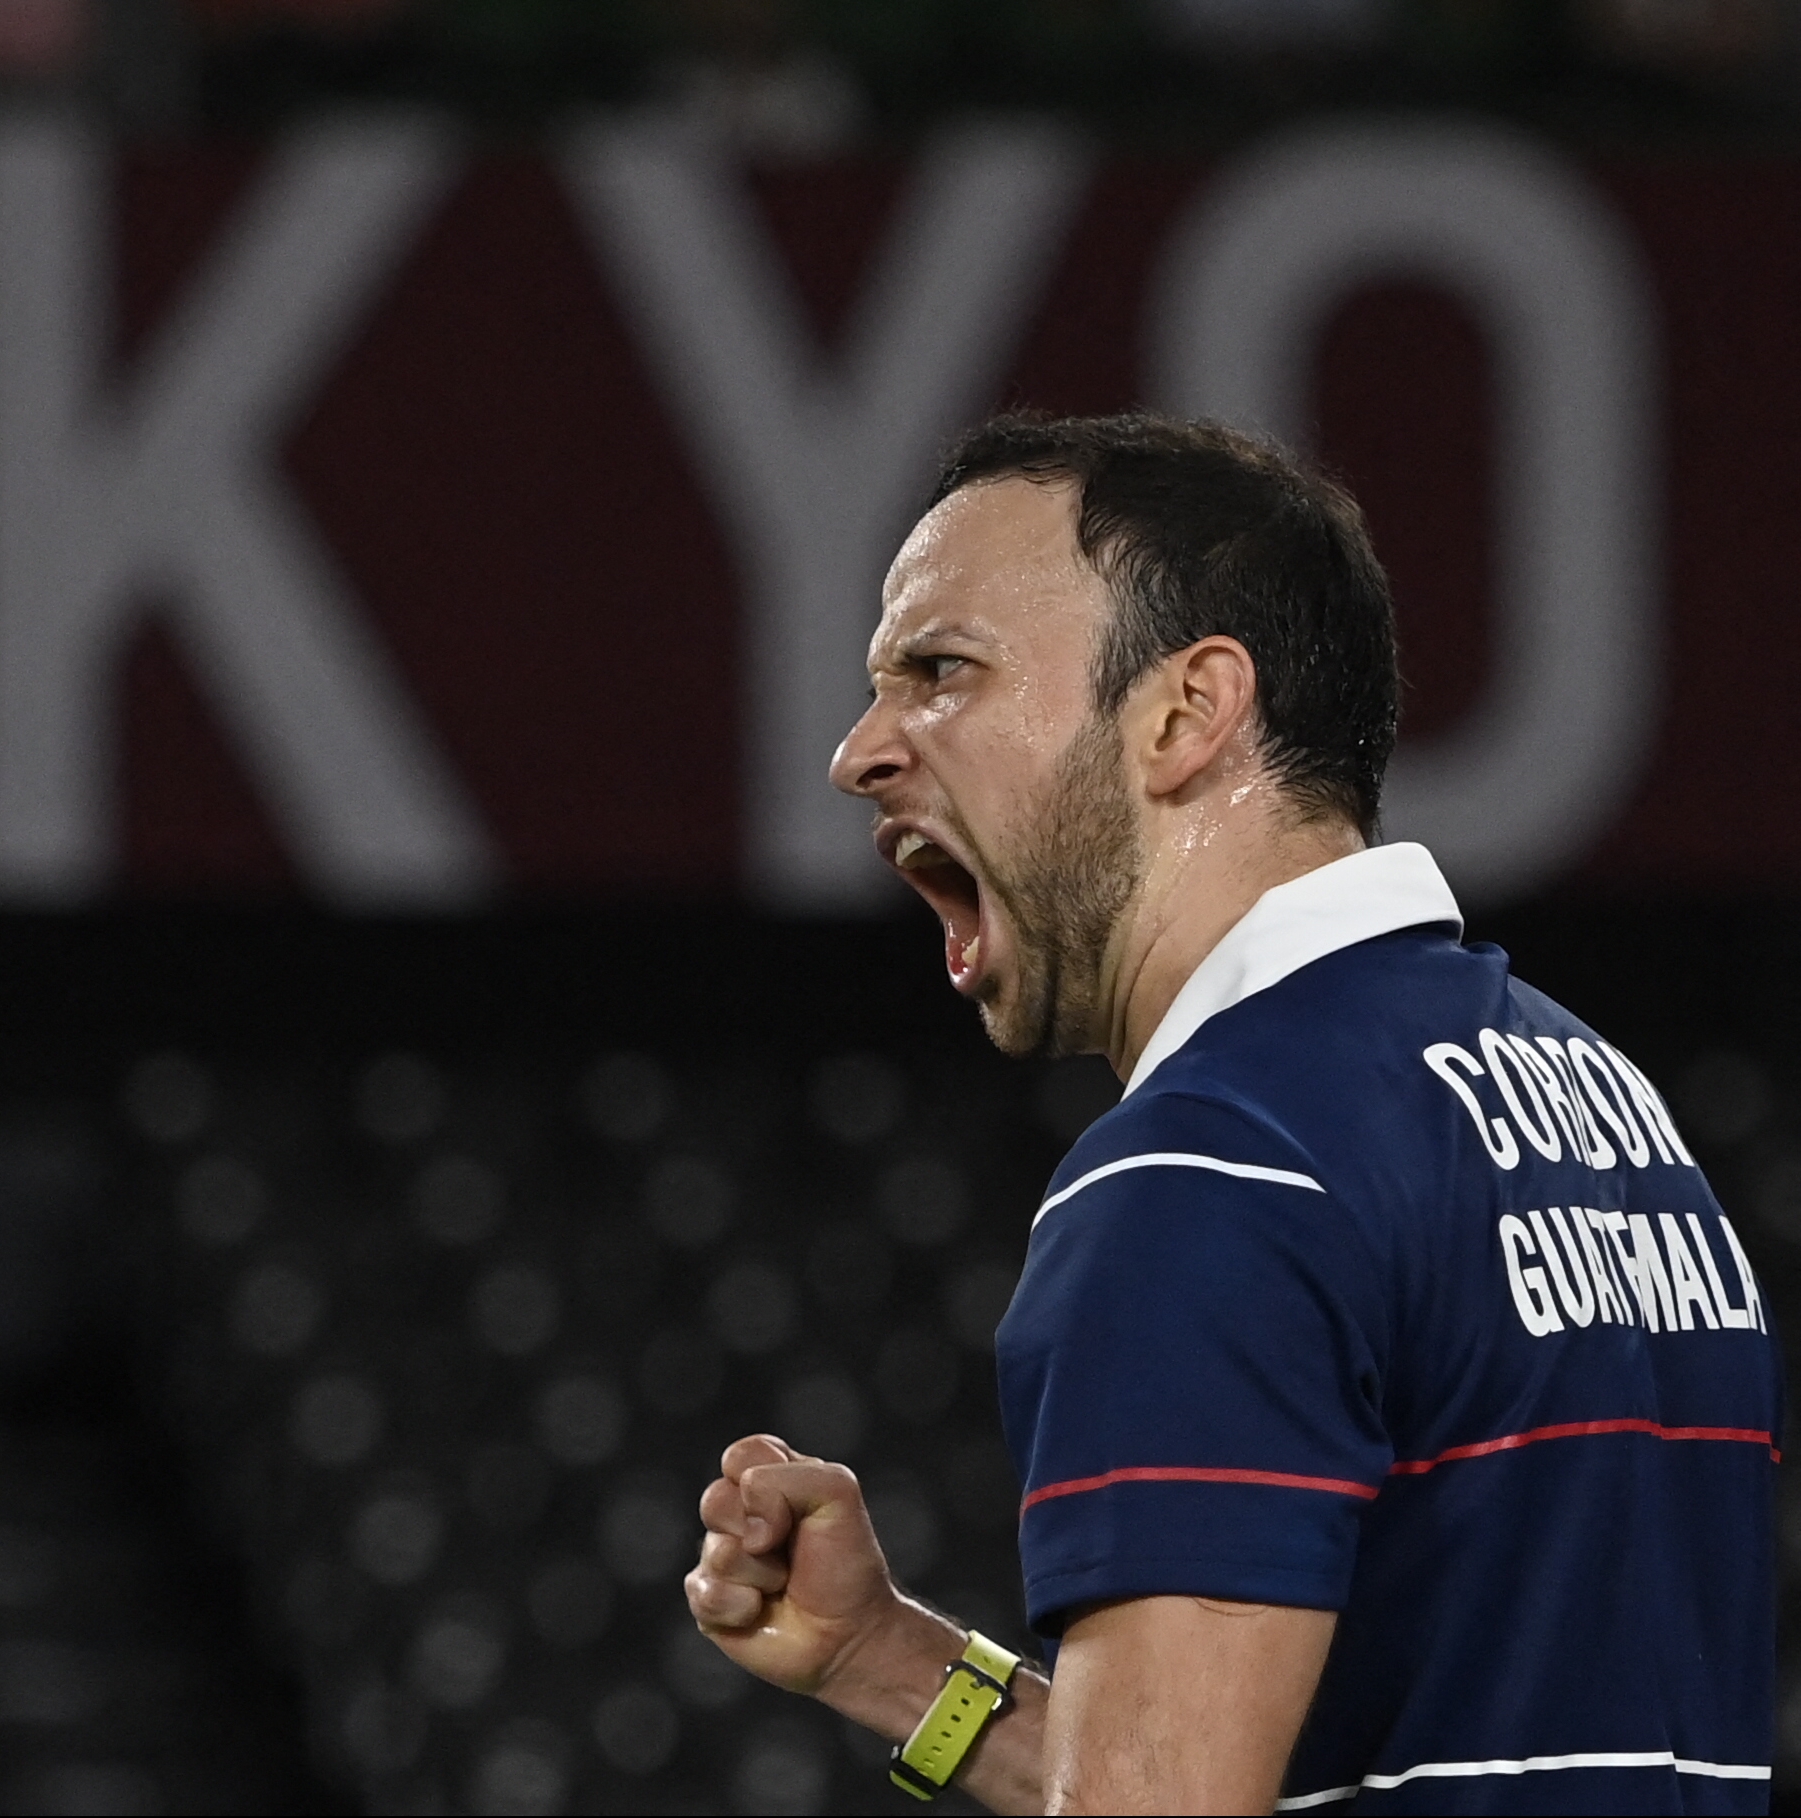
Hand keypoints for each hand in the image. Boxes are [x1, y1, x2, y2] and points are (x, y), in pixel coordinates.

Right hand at [686, 1433, 901, 1696]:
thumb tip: (746, 1519)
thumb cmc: (846, 1561)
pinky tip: (759, 1611)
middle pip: (715, 1500)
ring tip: (783, 1582)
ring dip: (761, 1573)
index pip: (739, 1457)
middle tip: (788, 1547)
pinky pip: (704, 1593)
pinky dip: (740, 1606)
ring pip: (715, 1551)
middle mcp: (738, 1513)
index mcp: (767, 1477)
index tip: (798, 1508)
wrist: (849, 1632)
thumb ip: (790, 1478)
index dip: (765, 1482)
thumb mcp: (838, 1492)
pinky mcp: (708, 1601)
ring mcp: (721, 1557)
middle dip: (763, 1529)